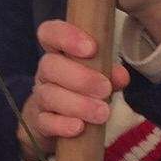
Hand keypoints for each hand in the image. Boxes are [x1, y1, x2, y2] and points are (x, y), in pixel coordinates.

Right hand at [17, 18, 129, 160]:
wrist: (59, 124)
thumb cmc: (83, 92)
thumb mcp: (101, 79)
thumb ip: (111, 75)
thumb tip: (121, 75)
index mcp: (58, 53)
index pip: (50, 33)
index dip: (66, 36)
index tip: (91, 48)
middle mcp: (45, 73)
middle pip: (50, 65)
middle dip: (81, 77)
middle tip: (105, 89)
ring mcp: (40, 98)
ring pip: (49, 95)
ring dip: (78, 104)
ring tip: (102, 113)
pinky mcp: (39, 123)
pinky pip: (45, 122)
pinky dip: (62, 125)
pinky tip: (79, 127)